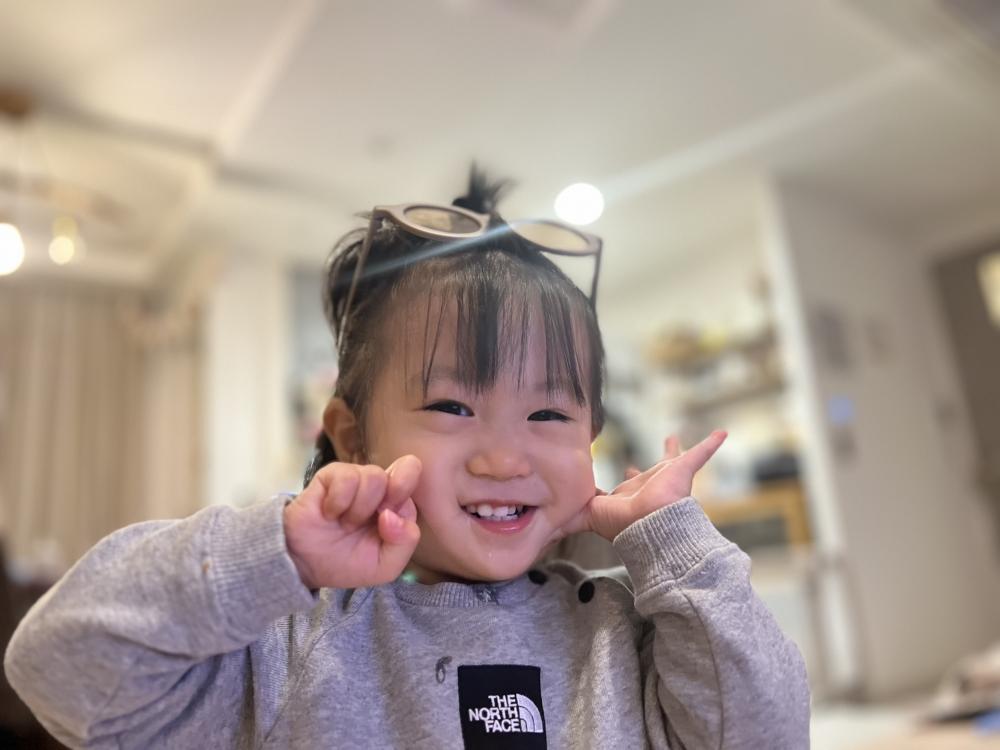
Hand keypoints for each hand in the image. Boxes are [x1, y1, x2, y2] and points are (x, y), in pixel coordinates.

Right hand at [283, 455, 421, 588]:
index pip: (418, 483)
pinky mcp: (330, 475)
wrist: (306, 566)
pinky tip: (330, 514)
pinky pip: (346, 478)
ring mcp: (356, 478)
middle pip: (406, 470)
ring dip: (359, 509)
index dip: (405, 501)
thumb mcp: (386, 566)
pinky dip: (339, 503)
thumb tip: (393, 513)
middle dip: (392, 497)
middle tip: (373, 519)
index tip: (387, 523)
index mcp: (397, 503)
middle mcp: (380, 486)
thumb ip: (404, 543)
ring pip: (375, 476)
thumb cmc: (347, 562)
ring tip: (345, 524)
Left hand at [558, 431, 726, 541]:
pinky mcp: (683, 471)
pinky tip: (721, 432)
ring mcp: (668, 479)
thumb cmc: (621, 524)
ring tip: (677, 436)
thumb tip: (543, 526)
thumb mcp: (587, 515)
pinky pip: (701, 453)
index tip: (624, 471)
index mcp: (630, 497)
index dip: (624, 481)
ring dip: (677, 450)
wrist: (649, 525)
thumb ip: (569, 517)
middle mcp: (650, 487)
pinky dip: (711, 443)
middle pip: (650, 474)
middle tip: (642, 460)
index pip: (626, 486)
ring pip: (675, 461)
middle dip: (646, 469)